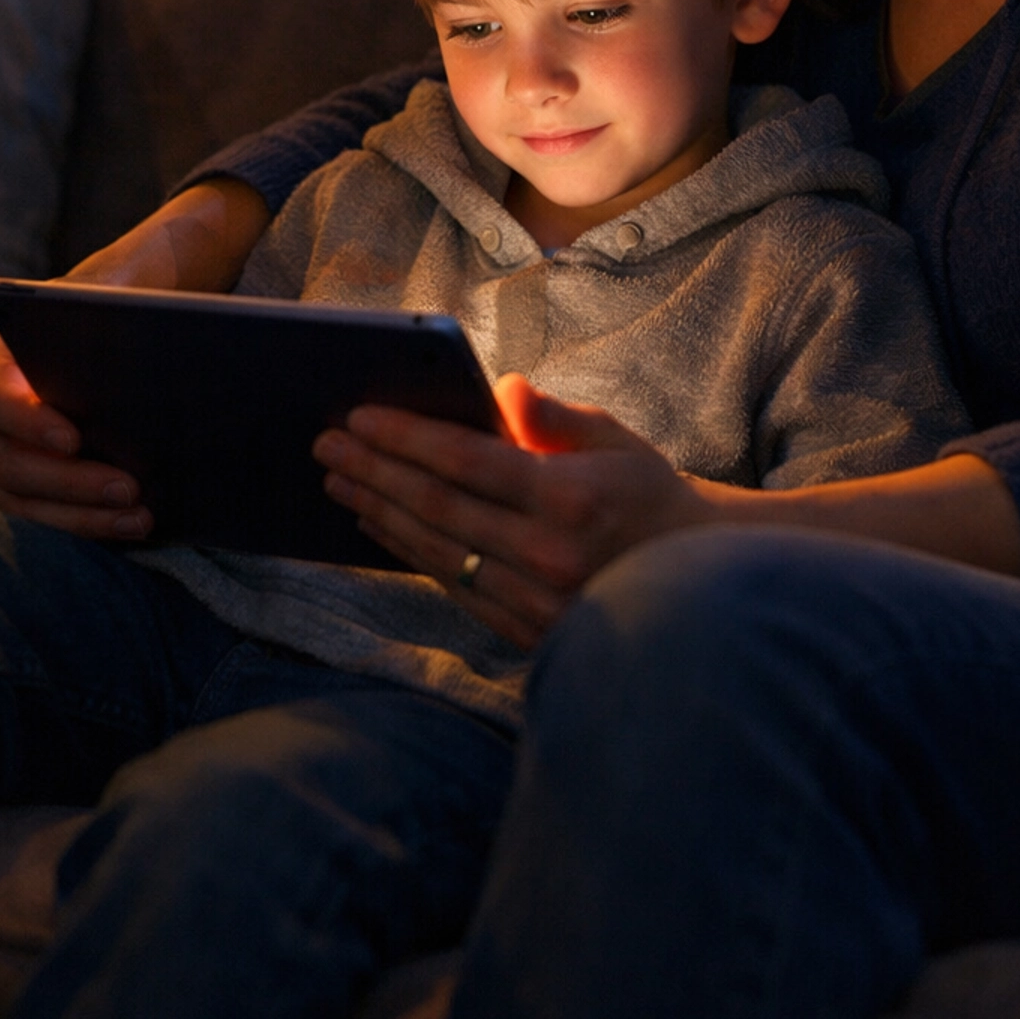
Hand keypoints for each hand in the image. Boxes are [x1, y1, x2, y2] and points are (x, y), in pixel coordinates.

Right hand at [0, 175, 271, 536]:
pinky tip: (129, 523)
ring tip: (139, 514)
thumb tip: (138, 340)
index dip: (31, 423)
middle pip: (10, 463)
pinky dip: (83, 524)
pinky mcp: (1, 492)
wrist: (83, 343)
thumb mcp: (95, 307)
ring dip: (83, 515)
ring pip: (22, 502)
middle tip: (129, 487)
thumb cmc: (92, 323)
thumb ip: (99, 316)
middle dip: (72, 482)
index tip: (74, 439)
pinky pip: (37, 519)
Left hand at [314, 375, 723, 649]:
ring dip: (379, 512)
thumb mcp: (614, 440)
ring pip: (435, 550)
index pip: (467, 462)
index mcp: (570, 499)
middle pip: (437, 506)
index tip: (360, 416)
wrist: (693, 580)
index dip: (406, 437)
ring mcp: (534, 600)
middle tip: (326, 445)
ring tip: (338, 480)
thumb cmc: (647, 494)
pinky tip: (381, 524)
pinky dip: (409, 551)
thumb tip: (500, 387)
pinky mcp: (526, 631)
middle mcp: (547, 555)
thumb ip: (551, 416)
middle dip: (373, 471)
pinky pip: (452, 585)